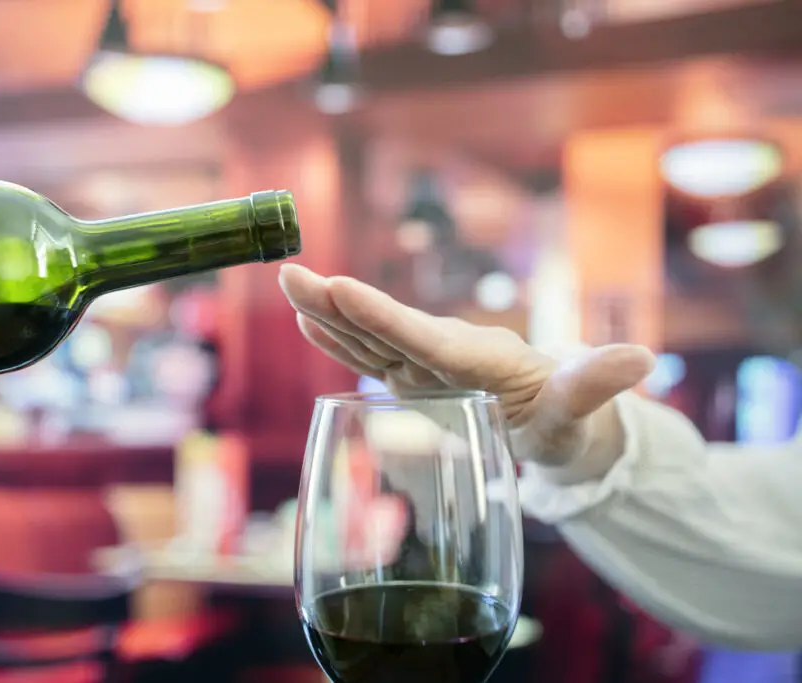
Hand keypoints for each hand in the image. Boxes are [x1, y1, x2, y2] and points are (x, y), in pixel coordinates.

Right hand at [279, 263, 655, 472]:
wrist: (556, 419)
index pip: (419, 336)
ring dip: (328, 314)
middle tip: (290, 271)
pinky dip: (340, 341)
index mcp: (474, 358)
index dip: (379, 315)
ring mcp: (424, 365)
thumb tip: (644, 358)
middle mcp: (442, 354)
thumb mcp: (583, 409)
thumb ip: (598, 384)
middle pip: (382, 326)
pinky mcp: (414, 378)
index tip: (340, 287)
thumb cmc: (568, 417)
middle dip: (337, 302)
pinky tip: (311, 324)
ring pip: (369, 337)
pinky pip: (371, 358)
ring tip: (289, 285)